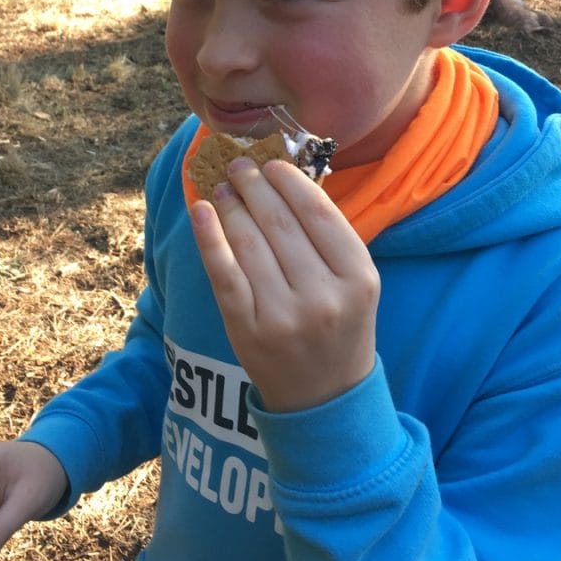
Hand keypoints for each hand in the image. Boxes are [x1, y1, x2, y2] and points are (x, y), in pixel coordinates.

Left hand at [190, 157, 379, 412]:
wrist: (324, 397)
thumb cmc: (340, 327)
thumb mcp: (354, 283)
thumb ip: (328, 237)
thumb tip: (284, 181)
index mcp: (358, 278)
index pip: (319, 213)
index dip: (290, 181)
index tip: (273, 164)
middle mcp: (323, 296)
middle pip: (280, 224)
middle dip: (256, 186)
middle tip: (240, 165)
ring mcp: (282, 316)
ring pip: (249, 243)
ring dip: (231, 206)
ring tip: (223, 186)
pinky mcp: (246, 331)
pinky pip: (223, 274)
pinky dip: (209, 237)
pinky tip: (201, 210)